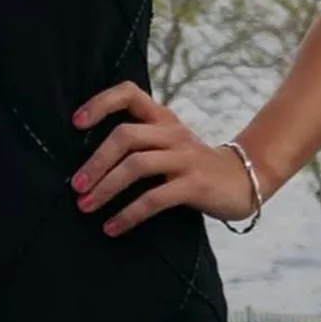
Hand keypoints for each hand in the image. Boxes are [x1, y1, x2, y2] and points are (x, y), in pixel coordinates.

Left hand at [70, 81, 255, 236]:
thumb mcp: (168, 142)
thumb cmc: (192, 164)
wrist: (244, 180)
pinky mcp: (194, 185)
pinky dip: (129, 214)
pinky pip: (154, 199)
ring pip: (136, 166)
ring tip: (85, 206)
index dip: (100, 103)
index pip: (129, 93)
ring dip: (106, 187)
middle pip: (125, 136)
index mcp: (162, 117)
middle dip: (95, 162)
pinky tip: (112, 227)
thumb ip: (139, 140)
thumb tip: (88, 160)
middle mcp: (171, 133)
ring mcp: (184, 158)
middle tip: (76, 185)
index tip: (76, 123)